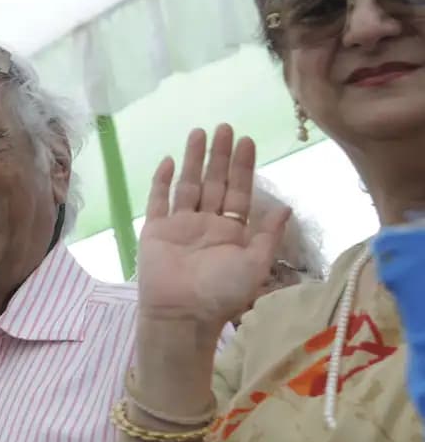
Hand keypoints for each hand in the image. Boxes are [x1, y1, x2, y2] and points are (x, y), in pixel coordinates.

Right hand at [137, 125, 288, 329]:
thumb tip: (285, 207)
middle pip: (214, 182)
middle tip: (225, 127)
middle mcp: (206, 223)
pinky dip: (163, 181)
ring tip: (199, 133)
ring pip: (188, 185)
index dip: (242, 166)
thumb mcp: (255, 265)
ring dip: (194, 159)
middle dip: (220, 155)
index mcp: (231, 231)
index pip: (238, 191)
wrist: (182, 314)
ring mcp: (179, 225)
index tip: (247, 141)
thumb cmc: (221, 293)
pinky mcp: (155, 230)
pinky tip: (170, 161)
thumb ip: (268, 235)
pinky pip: (158, 201)